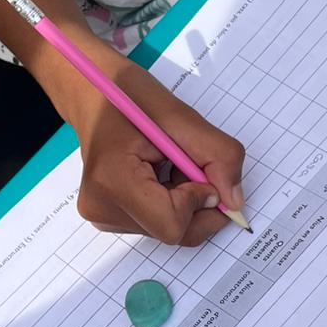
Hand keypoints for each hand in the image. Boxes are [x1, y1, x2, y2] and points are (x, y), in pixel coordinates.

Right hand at [44, 36, 245, 245]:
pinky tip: (157, 174)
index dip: (197, 200)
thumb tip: (234, 202)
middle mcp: (101, 209)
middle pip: (173, 232)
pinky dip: (171, 202)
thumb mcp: (181, 116)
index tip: (195, 168)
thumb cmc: (128, 96)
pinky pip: (157, 223)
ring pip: (169, 229)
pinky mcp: (107, 219)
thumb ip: (218, 156)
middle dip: (194, 201)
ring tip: (165, 164)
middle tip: (185, 164)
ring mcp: (102, 217)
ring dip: (184, 200)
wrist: (91, 93)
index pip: (172, 224)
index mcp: (112, 181)